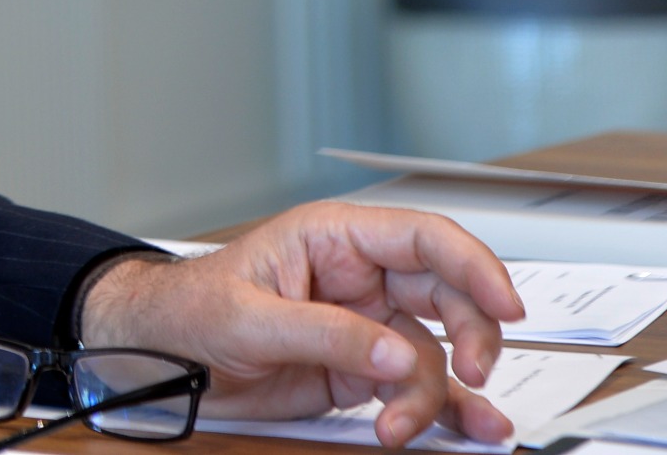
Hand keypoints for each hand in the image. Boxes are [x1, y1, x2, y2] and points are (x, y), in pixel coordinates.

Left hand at [78, 202, 526, 448]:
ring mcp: (364, 326)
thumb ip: (324, 333)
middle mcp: (360, 278)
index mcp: (334, 239)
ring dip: (436, 393)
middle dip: (472, 335)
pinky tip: (469, 429)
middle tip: (473, 375)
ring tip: (401, 425)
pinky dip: (443, 410)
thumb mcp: (248, 318)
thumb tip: (392, 352)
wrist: (158, 357)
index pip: (423, 238)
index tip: (508, 306)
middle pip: (448, 296)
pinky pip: (415, 387)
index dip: (474, 266)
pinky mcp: (359, 371)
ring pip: (434, 353)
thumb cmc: (190, 309)